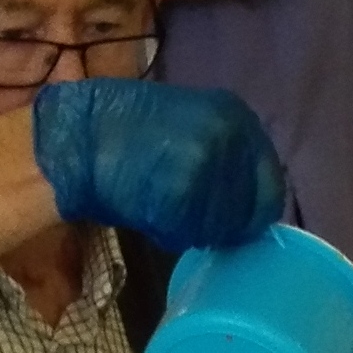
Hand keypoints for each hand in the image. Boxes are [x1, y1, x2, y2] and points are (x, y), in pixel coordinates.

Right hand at [31, 79, 285, 250]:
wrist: (81, 137)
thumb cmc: (132, 134)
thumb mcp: (193, 127)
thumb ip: (226, 159)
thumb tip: (247, 204)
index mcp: (238, 118)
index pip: (270, 188)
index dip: (250, 214)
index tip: (231, 224)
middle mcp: (230, 137)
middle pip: (245, 215)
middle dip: (219, 226)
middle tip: (187, 219)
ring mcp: (207, 164)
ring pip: (216, 228)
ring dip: (192, 231)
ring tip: (162, 210)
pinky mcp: (181, 192)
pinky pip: (187, 233)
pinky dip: (168, 234)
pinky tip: (148, 214)